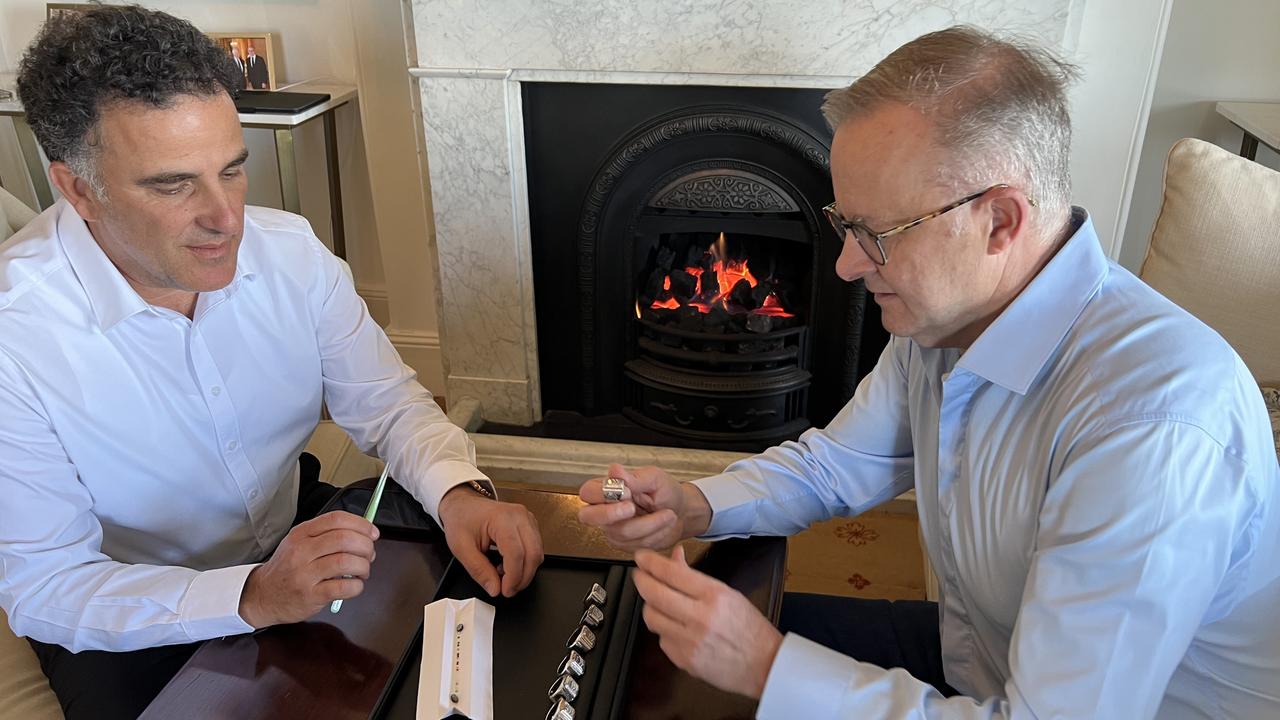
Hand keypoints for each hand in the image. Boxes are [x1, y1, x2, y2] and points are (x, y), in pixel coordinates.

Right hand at [238, 511, 377, 627]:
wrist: (262, 595)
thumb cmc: (287, 569)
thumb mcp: (299, 543)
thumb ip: (327, 535)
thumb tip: (363, 533)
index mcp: (302, 534)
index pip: (337, 519)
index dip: (361, 524)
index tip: (372, 533)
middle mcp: (302, 551)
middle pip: (345, 539)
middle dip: (366, 546)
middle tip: (369, 554)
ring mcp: (305, 574)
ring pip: (346, 562)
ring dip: (364, 566)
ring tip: (363, 571)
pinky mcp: (311, 595)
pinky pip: (343, 587)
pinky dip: (357, 586)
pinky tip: (354, 585)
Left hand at [438, 483, 543, 596]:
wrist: (463, 505)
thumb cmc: (461, 520)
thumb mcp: (461, 548)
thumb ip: (479, 570)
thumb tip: (494, 588)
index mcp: (501, 518)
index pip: (516, 553)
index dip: (513, 577)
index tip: (505, 591)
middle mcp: (519, 516)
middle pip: (533, 554)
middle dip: (522, 578)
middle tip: (507, 589)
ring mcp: (527, 518)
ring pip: (537, 553)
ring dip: (525, 571)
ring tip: (504, 574)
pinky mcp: (530, 524)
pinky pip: (536, 548)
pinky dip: (526, 562)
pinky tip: (509, 564)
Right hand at [577, 464, 711, 550]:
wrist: (681, 512)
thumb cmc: (665, 492)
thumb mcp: (654, 478)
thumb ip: (634, 477)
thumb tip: (615, 470)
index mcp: (607, 489)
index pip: (588, 492)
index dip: (602, 494)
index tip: (626, 492)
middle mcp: (605, 510)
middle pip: (588, 517)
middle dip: (611, 514)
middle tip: (632, 509)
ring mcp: (612, 529)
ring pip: (621, 532)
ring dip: (650, 523)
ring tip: (667, 514)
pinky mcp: (624, 544)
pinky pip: (635, 544)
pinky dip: (655, 534)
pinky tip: (663, 524)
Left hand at [634, 545, 782, 698]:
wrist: (764, 665)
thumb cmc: (749, 628)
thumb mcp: (727, 594)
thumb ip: (695, 576)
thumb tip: (674, 556)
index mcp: (714, 596)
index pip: (671, 573)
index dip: (650, 562)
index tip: (641, 557)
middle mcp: (700, 618)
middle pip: (654, 593)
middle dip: (641, 580)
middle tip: (639, 574)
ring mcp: (690, 641)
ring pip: (651, 617)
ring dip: (650, 606)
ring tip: (658, 602)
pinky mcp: (684, 660)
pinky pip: (661, 639)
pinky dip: (664, 630)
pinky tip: (675, 627)